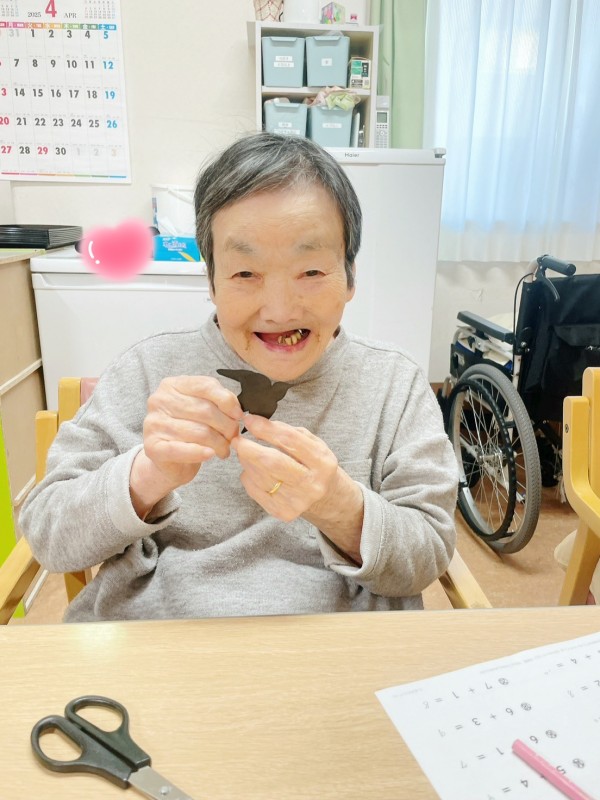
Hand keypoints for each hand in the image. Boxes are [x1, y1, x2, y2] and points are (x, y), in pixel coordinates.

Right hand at [130, 376, 242, 515]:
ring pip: (200, 432)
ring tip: (224, 449)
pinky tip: (211, 455)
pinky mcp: (152, 446)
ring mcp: (154, 423)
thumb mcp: (203, 408)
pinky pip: (183, 449)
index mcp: (172, 385)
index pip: (206, 386)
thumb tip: (236, 410)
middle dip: (227, 426)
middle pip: (205, 410)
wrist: (169, 460)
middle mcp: (159, 400)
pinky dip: (201, 453)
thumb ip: (218, 401)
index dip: (227, 401)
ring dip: (219, 443)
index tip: (239, 415)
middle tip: (233, 437)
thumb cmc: (190, 430)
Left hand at [230, 414, 340, 522]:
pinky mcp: (282, 512)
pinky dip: (248, 477)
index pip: (289, 441)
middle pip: (272, 462)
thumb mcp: (310, 442)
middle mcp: (311, 484)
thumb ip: (287, 432)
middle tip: (237, 440)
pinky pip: (255, 490)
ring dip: (247, 461)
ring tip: (246, 453)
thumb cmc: (313, 463)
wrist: (324, 496)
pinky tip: (253, 470)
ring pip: (260, 476)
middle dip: (249, 448)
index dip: (265, 429)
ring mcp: (296, 501)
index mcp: (322, 462)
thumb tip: (257, 424)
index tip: (249, 420)